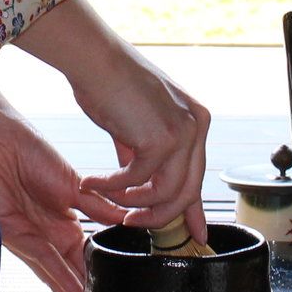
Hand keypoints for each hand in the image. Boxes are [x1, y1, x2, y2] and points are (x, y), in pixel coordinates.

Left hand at [0, 79, 93, 291]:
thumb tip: (127, 222)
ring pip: (60, 279)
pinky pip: (47, 263)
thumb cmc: (29, 151)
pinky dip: (63, 282)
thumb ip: (100, 207)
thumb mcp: (75, 184)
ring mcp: (33, 239)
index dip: (100, 282)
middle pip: (73, 278)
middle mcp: (49, 237)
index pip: (87, 261)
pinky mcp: (17, 236)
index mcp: (65, 223)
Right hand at [10, 0, 212, 243]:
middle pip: (187, 191)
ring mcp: (183, 132)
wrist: (94, 57)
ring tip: (107, 199)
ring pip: (166, 193)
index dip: (194, 209)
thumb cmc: (108, 83)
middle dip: (158, 215)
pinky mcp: (160, 139)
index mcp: (196, 120)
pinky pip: (137, 181)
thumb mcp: (136, 123)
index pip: (198, 174)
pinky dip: (113, 188)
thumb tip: (141, 186)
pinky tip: (93, 182)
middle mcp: (197, 126)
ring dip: (132, 203)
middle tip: (130, 223)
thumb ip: (144, 154)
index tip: (195, 233)